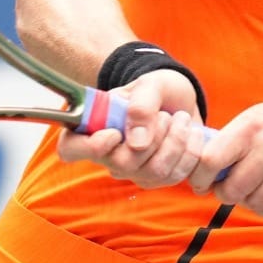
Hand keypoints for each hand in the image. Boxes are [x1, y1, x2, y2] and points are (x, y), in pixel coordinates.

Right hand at [55, 69, 205, 189]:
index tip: (114, 133)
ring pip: (154, 173)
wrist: (179, 99)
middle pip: (123, 165)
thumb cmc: (155, 90)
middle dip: (154, 136)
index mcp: (93, 127)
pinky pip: (175, 177)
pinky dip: (190, 153)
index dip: (90, 147)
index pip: (71, 148)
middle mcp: (108, 155)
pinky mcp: (157, 178)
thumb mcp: (149, 84)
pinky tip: (191, 135)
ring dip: (176, 142)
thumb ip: (141, 106)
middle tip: (166, 115)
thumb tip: (137, 144)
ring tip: (181, 119)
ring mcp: (133, 171)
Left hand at [187, 97, 262, 216]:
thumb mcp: (255, 119)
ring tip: (253, 188)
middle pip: (232, 189)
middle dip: (225, 194)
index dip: (199, 178)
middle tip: (228, 189)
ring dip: (248, 201)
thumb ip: (227, 141)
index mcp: (252, 124)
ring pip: (254, 203)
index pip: (210, 159)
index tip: (201, 184)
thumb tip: (197, 170)